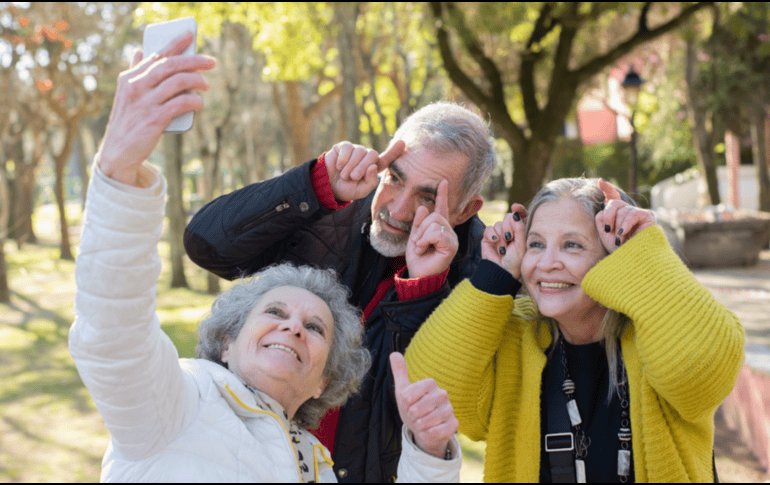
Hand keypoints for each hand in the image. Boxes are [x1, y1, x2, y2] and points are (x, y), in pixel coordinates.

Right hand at [97, 31, 215, 185]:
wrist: (117, 151)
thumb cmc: (127, 121)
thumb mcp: (126, 94)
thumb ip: (134, 72)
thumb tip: (138, 51)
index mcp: (129, 78)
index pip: (156, 55)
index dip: (175, 44)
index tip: (190, 35)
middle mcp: (136, 87)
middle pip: (170, 65)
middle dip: (194, 60)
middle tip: (211, 62)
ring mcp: (145, 103)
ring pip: (177, 82)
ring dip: (197, 81)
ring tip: (207, 85)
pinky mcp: (154, 119)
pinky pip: (180, 104)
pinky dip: (193, 100)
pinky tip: (199, 102)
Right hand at [324, 140, 404, 200]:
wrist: (328, 186)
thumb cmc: (346, 189)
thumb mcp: (361, 190)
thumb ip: (371, 181)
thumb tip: (373, 166)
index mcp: (373, 168)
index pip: (386, 159)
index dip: (394, 151)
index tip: (402, 143)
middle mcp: (366, 157)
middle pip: (372, 154)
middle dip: (362, 167)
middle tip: (353, 177)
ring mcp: (356, 150)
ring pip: (360, 151)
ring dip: (351, 166)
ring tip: (344, 175)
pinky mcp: (344, 146)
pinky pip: (348, 148)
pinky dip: (343, 159)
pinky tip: (339, 166)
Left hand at [390, 352, 457, 458]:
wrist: (423, 429)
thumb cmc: (413, 407)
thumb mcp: (403, 391)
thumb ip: (400, 372)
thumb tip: (394, 354)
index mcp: (431, 384)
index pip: (411, 393)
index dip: (406, 402)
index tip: (407, 404)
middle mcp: (443, 394)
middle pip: (418, 408)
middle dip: (412, 416)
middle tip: (414, 415)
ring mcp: (449, 409)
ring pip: (428, 421)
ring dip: (420, 425)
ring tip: (421, 423)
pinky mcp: (454, 424)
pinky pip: (438, 431)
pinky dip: (429, 433)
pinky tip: (428, 431)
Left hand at [405, 180, 458, 278]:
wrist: (418, 274)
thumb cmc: (418, 257)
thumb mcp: (414, 236)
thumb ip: (418, 222)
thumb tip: (422, 206)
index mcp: (439, 227)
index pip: (441, 208)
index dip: (442, 195)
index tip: (443, 181)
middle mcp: (448, 231)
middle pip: (434, 215)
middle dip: (421, 228)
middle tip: (418, 242)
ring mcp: (451, 238)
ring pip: (435, 223)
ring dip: (422, 236)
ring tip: (421, 247)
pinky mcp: (451, 245)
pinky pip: (437, 233)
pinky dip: (426, 240)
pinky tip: (424, 249)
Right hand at [481, 204, 526, 277]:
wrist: (501, 271)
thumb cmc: (515, 261)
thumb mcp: (521, 244)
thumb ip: (519, 228)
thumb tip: (515, 213)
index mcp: (521, 231)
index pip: (520, 215)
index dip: (519, 210)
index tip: (516, 207)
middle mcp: (510, 231)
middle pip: (508, 217)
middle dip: (509, 227)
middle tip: (509, 238)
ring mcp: (499, 233)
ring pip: (498, 223)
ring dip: (501, 235)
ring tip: (503, 247)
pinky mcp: (488, 237)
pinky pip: (489, 229)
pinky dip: (492, 235)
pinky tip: (495, 242)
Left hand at [596, 179, 655, 253]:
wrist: (631, 260)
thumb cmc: (617, 249)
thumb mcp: (604, 232)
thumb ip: (602, 217)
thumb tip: (606, 203)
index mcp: (618, 215)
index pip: (613, 198)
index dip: (608, 189)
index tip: (600, 181)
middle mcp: (628, 212)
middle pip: (614, 203)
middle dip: (608, 216)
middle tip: (609, 231)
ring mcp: (639, 213)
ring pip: (622, 210)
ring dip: (618, 226)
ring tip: (620, 239)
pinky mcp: (648, 216)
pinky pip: (633, 214)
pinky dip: (626, 224)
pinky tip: (623, 233)